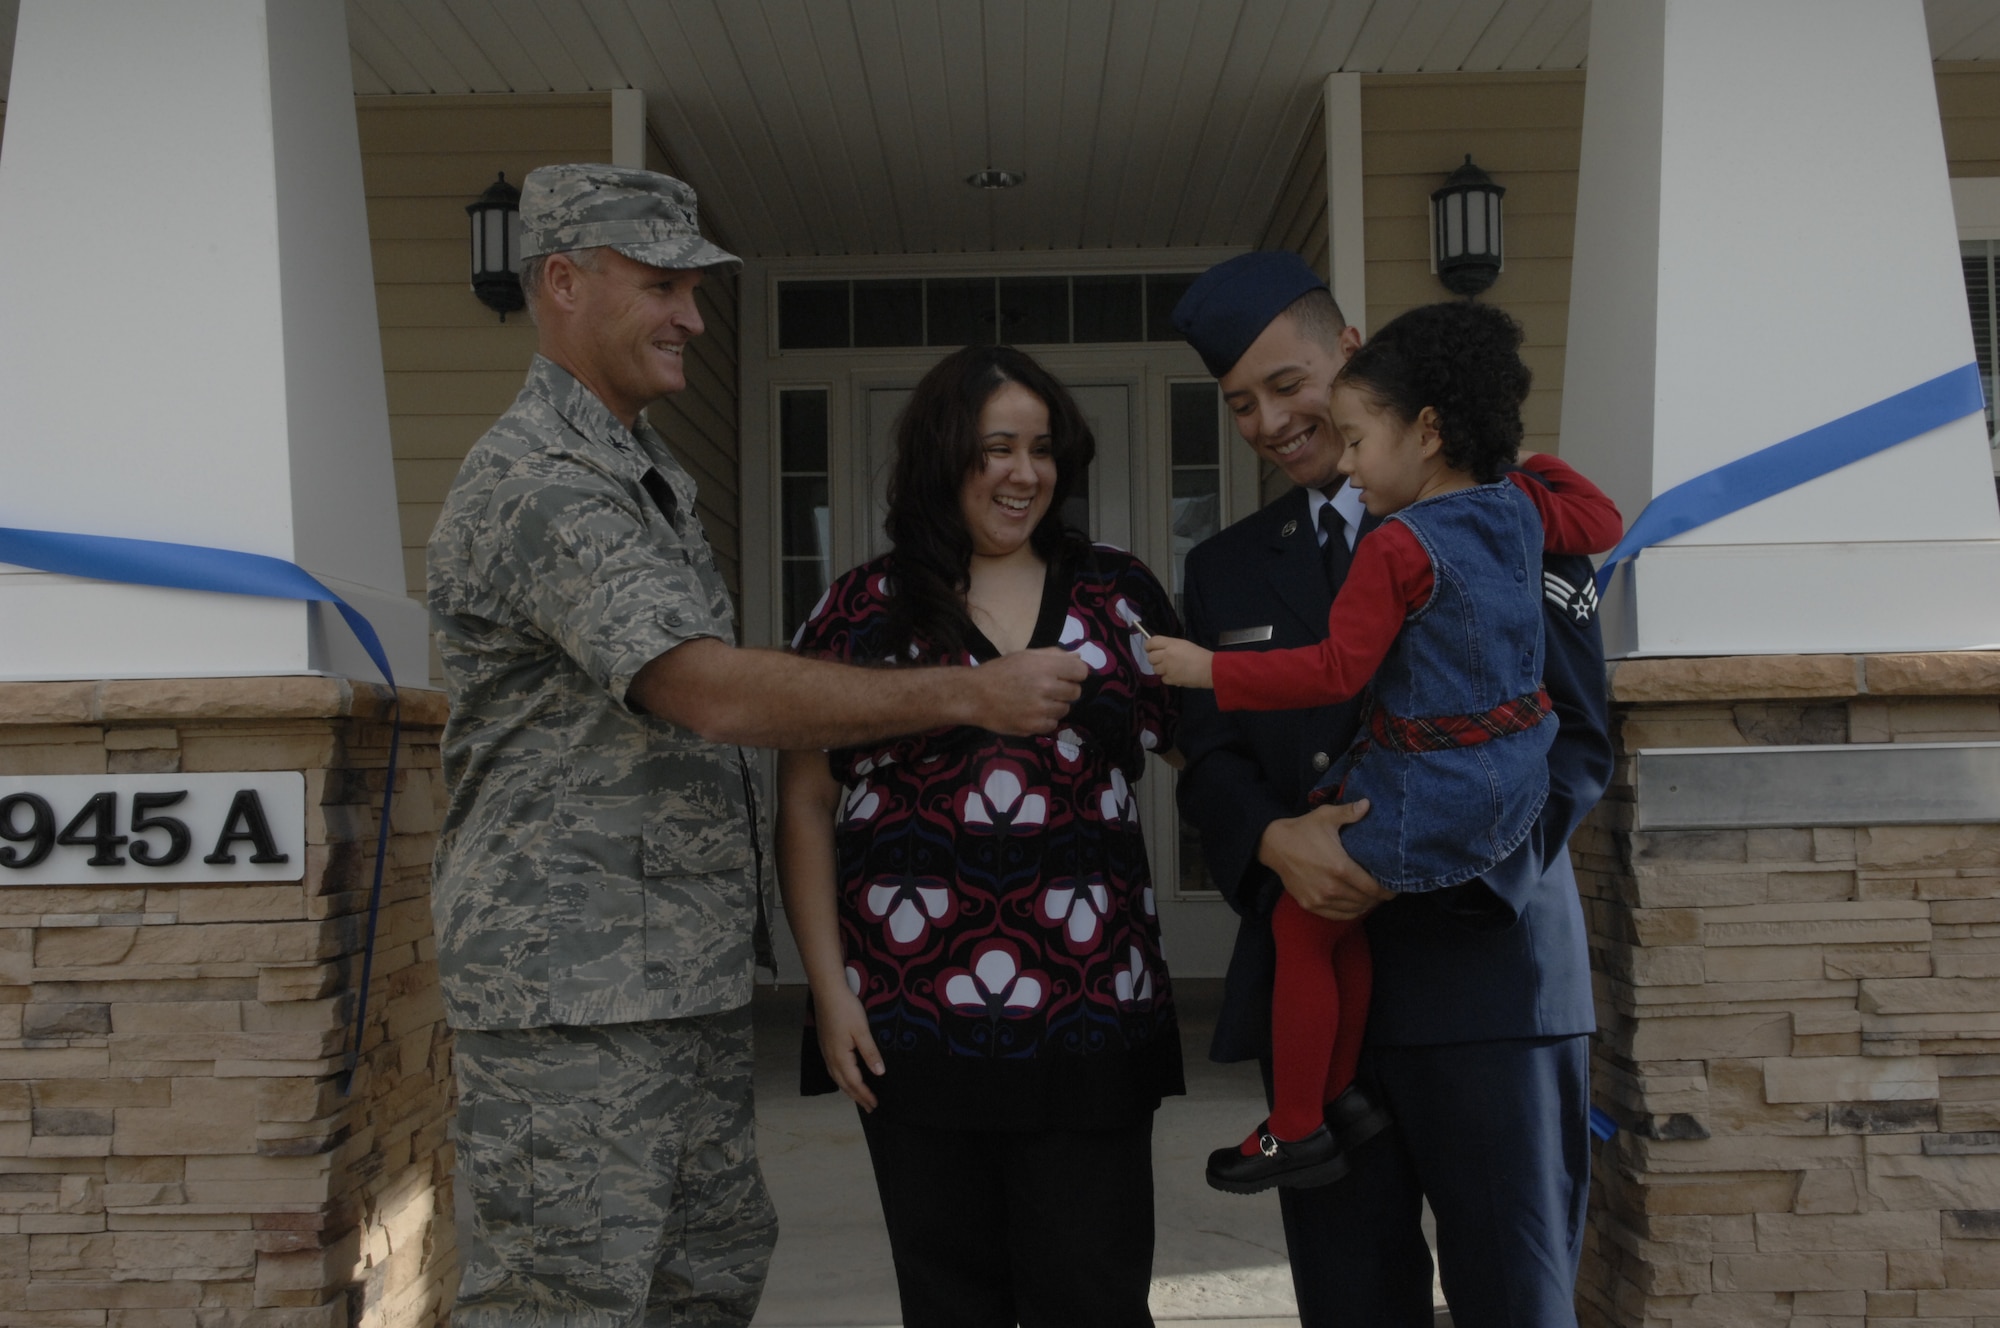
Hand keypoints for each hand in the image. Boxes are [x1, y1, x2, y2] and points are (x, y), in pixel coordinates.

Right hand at [812, 983, 884, 1110]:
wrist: (827, 992)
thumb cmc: (846, 1009)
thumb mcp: (862, 1031)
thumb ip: (870, 1053)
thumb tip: (879, 1073)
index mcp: (840, 1057)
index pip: (854, 1083)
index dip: (865, 1095)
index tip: (875, 1105)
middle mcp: (831, 1058)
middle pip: (844, 1084)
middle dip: (857, 1097)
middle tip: (869, 1108)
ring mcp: (826, 1052)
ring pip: (837, 1078)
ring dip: (849, 1089)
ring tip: (859, 1097)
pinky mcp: (825, 1045)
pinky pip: (834, 1070)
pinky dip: (842, 1079)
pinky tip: (846, 1077)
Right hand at [964, 647, 1085, 734]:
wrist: (974, 695)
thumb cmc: (1000, 671)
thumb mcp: (1025, 656)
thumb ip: (1053, 655)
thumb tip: (1078, 657)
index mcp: (1046, 666)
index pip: (1081, 671)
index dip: (1075, 673)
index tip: (1065, 675)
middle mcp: (1047, 687)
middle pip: (1076, 692)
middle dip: (1065, 690)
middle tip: (1048, 689)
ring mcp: (1041, 709)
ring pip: (1065, 709)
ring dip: (1055, 706)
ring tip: (1037, 701)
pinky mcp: (1033, 727)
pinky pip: (1052, 724)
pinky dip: (1045, 720)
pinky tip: (1031, 713)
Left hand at [1144, 635, 1213, 688]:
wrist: (1209, 669)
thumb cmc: (1199, 654)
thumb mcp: (1183, 644)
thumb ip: (1169, 646)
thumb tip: (1158, 650)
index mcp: (1171, 644)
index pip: (1151, 642)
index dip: (1148, 646)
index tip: (1150, 649)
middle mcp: (1166, 655)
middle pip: (1150, 657)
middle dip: (1155, 659)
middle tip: (1163, 660)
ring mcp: (1167, 668)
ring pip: (1155, 669)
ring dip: (1161, 669)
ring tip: (1172, 668)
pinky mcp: (1171, 679)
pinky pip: (1163, 679)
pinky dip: (1168, 678)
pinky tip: (1176, 675)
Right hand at [1256, 800, 1393, 920]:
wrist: (1274, 845)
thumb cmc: (1303, 829)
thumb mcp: (1326, 816)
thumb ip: (1349, 812)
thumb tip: (1368, 804)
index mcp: (1339, 867)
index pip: (1372, 888)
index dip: (1387, 890)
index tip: (1395, 888)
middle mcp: (1331, 888)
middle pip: (1365, 901)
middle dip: (1378, 897)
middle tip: (1385, 891)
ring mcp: (1319, 899)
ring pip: (1353, 910)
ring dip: (1365, 905)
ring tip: (1372, 897)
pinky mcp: (1310, 905)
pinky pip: (1337, 915)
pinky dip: (1350, 912)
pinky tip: (1356, 905)